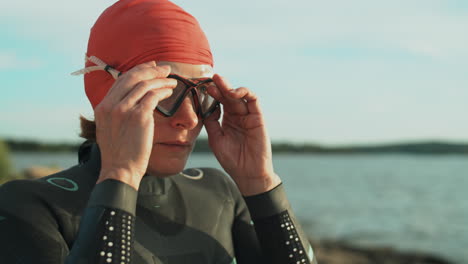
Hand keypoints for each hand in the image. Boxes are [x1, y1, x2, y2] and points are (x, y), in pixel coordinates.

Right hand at [94, 61, 176, 189]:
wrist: (119, 170)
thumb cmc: (118, 154)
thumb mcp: (108, 129)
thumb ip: (115, 113)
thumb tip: (128, 101)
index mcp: (102, 107)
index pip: (121, 80)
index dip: (138, 71)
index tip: (150, 68)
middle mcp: (111, 105)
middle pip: (133, 78)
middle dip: (151, 70)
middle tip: (165, 69)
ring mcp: (124, 110)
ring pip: (145, 85)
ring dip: (161, 80)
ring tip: (172, 81)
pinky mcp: (139, 116)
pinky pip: (154, 96)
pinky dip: (163, 91)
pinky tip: (170, 91)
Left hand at [204, 74, 280, 195]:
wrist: (248, 174)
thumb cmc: (232, 159)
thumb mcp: (216, 139)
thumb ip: (211, 122)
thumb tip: (205, 106)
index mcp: (227, 120)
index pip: (219, 102)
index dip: (212, 94)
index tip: (201, 86)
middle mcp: (238, 115)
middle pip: (228, 96)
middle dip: (219, 86)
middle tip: (210, 78)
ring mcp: (248, 116)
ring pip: (240, 95)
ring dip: (230, 87)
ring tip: (220, 82)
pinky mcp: (258, 117)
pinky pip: (253, 100)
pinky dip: (245, 93)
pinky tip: (233, 93)